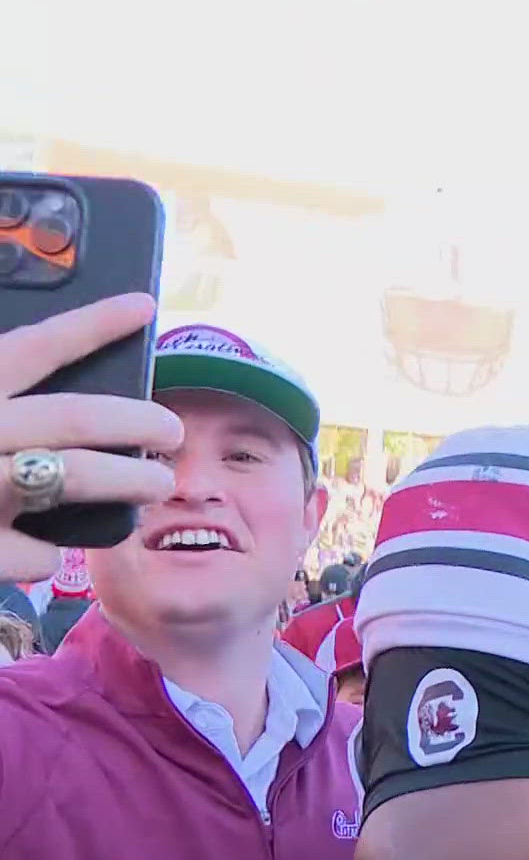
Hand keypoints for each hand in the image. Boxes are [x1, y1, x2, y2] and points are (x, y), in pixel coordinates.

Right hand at [1, 295, 180, 581]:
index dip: (93, 323)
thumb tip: (24, 365)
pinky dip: (51, 554)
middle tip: (173, 431)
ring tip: (154, 484)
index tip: (143, 304)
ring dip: (128, 481)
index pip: (35, 345)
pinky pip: (36, 554)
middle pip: (78, 417)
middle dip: (140, 422)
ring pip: (75, 479)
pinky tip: (54, 552)